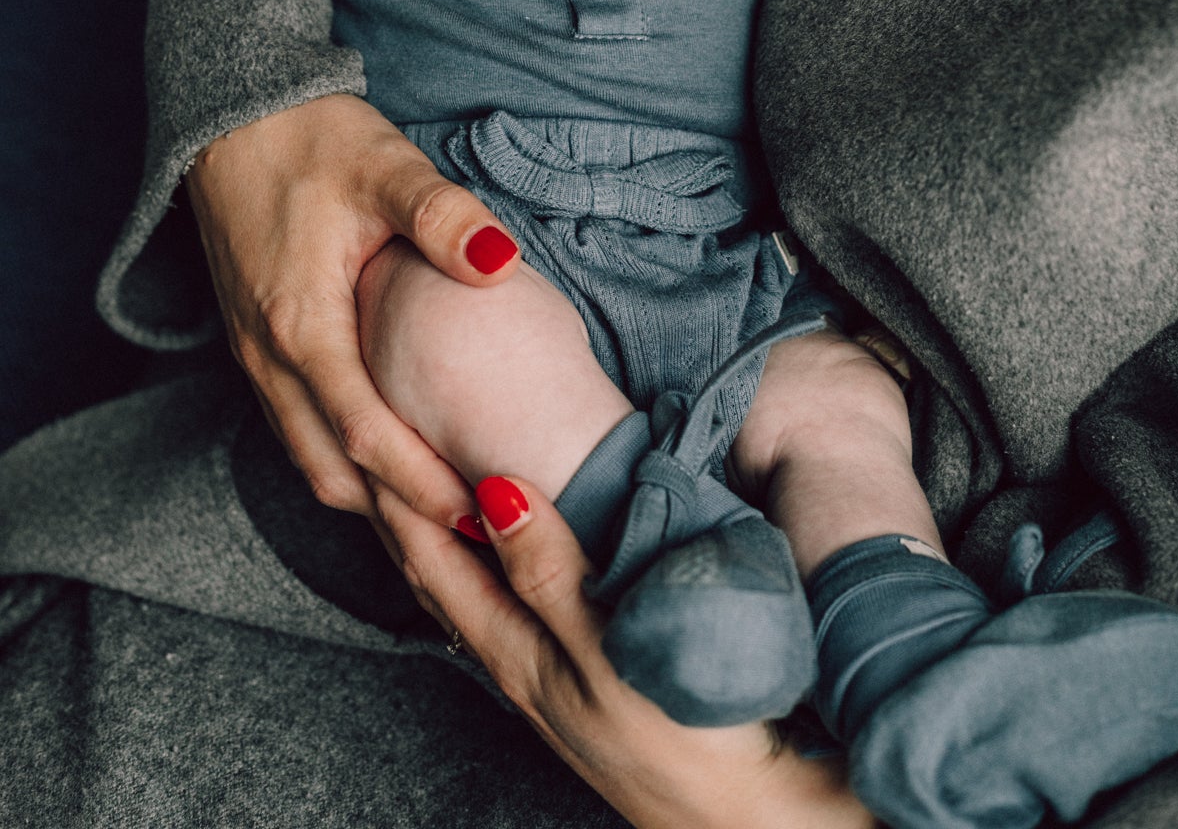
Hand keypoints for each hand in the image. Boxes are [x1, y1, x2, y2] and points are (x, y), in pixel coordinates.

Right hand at [185, 93, 522, 518]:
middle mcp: (268, 357)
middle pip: (331, 471)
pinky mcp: (260, 349)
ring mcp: (256, 358)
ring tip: (449, 526)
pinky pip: (302, 432)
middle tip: (478, 547)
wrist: (230, 115)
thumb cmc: (311, 138)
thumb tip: (503, 259)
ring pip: (311, 460)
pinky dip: (349, 464)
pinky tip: (400, 470)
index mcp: (298, 323)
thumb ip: (442, 215)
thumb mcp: (384, 165)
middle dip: (401, 519)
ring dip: (375, 500)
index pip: (363, 433)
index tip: (483, 515)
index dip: (422, 483)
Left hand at [369, 474, 874, 828]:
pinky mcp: (587, 685)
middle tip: (385, 445)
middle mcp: (522, 668)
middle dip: (407, 515)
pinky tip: (505, 556)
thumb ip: (551, 575)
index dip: (404, 499)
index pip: (436, 561)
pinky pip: (512, 611)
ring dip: (446, 541)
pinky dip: (489, 568)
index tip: (379, 432)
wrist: (753, 821)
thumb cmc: (685, 740)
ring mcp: (553, 681)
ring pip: (474, 595)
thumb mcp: (609, 655)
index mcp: (518, 655)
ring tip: (428, 488)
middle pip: (442, 578)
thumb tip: (494, 491)